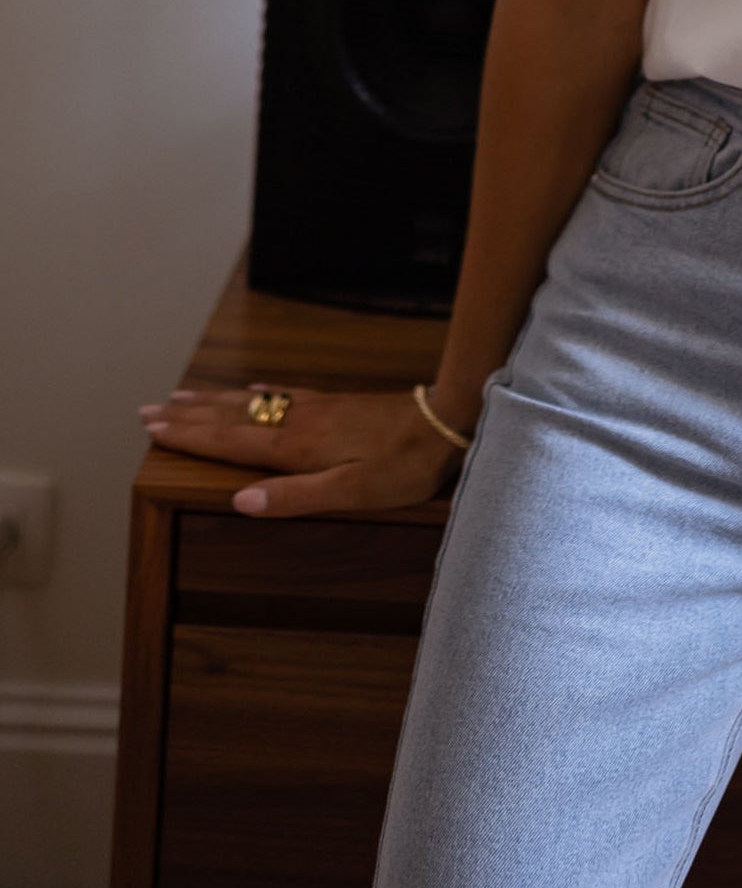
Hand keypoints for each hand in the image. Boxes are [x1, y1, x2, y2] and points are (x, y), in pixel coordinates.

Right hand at [138, 383, 466, 517]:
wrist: (446, 420)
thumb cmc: (403, 466)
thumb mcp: (351, 492)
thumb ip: (295, 497)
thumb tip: (239, 500)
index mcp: (297, 446)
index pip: (230, 440)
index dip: (190, 436)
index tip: (152, 428)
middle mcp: (299, 420)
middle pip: (232, 415)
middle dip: (189, 414)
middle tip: (148, 409)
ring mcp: (318, 408)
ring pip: (253, 400)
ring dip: (215, 400)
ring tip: (183, 396)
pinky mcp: (337, 403)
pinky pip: (284, 392)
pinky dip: (258, 390)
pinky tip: (253, 387)